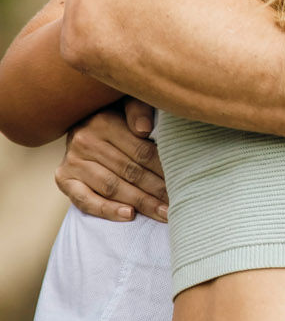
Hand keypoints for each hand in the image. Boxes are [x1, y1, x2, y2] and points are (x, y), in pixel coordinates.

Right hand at [55, 100, 167, 221]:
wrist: (83, 122)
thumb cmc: (118, 117)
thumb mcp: (128, 105)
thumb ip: (139, 110)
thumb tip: (145, 128)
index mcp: (104, 122)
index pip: (141, 152)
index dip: (164, 169)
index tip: (184, 183)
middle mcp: (84, 142)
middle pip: (130, 171)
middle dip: (157, 190)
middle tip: (178, 204)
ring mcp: (72, 162)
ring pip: (112, 187)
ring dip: (140, 203)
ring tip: (163, 214)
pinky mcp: (64, 179)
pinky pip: (85, 200)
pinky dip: (107, 210)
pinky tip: (128, 215)